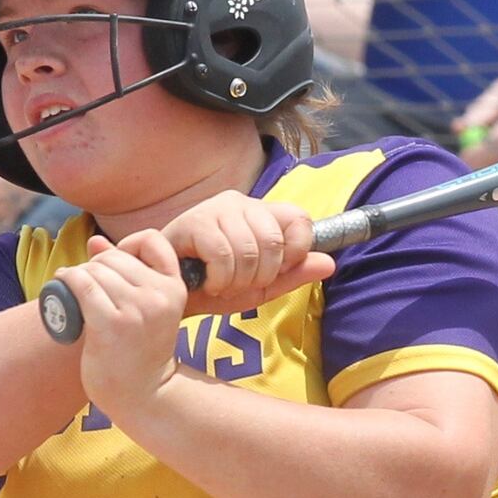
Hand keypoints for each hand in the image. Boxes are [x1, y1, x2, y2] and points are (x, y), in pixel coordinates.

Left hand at [53, 230, 188, 414]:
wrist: (144, 394)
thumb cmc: (141, 350)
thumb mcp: (147, 308)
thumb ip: (126, 273)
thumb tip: (96, 242)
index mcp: (175, 288)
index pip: (153, 240)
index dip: (129, 244)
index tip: (116, 262)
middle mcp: (159, 295)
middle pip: (114, 256)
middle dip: (95, 266)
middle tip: (87, 287)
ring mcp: (137, 309)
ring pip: (95, 269)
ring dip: (78, 275)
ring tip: (73, 291)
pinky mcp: (112, 324)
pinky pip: (82, 285)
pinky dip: (66, 280)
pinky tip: (60, 285)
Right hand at [161, 190, 334, 314]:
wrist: (168, 294)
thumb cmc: (213, 286)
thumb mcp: (260, 287)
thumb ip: (294, 275)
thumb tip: (330, 263)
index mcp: (262, 214)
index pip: (300, 219)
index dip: (296, 252)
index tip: (276, 272)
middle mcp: (242, 203)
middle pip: (275, 240)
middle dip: (262, 274)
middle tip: (241, 284)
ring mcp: (217, 209)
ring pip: (250, 249)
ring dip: (238, 280)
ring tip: (223, 285)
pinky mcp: (195, 221)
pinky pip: (223, 254)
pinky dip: (220, 279)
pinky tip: (209, 283)